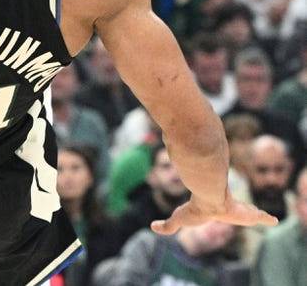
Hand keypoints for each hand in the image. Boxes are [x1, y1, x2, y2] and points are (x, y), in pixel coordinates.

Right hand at [151, 189, 277, 234]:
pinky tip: (273, 220)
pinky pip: (259, 216)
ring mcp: (239, 210)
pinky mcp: (248, 213)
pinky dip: (266, 219)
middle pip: (234, 209)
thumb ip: (168, 225)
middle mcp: (227, 207)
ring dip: (256, 215)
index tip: (224, 210)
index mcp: (213, 208)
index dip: (222, 209)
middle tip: (249, 213)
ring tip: (264, 217)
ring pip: (249, 212)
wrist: (210, 198)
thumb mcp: (178, 219)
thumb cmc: (195, 209)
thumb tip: (152, 227)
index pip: (219, 208)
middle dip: (242, 211)